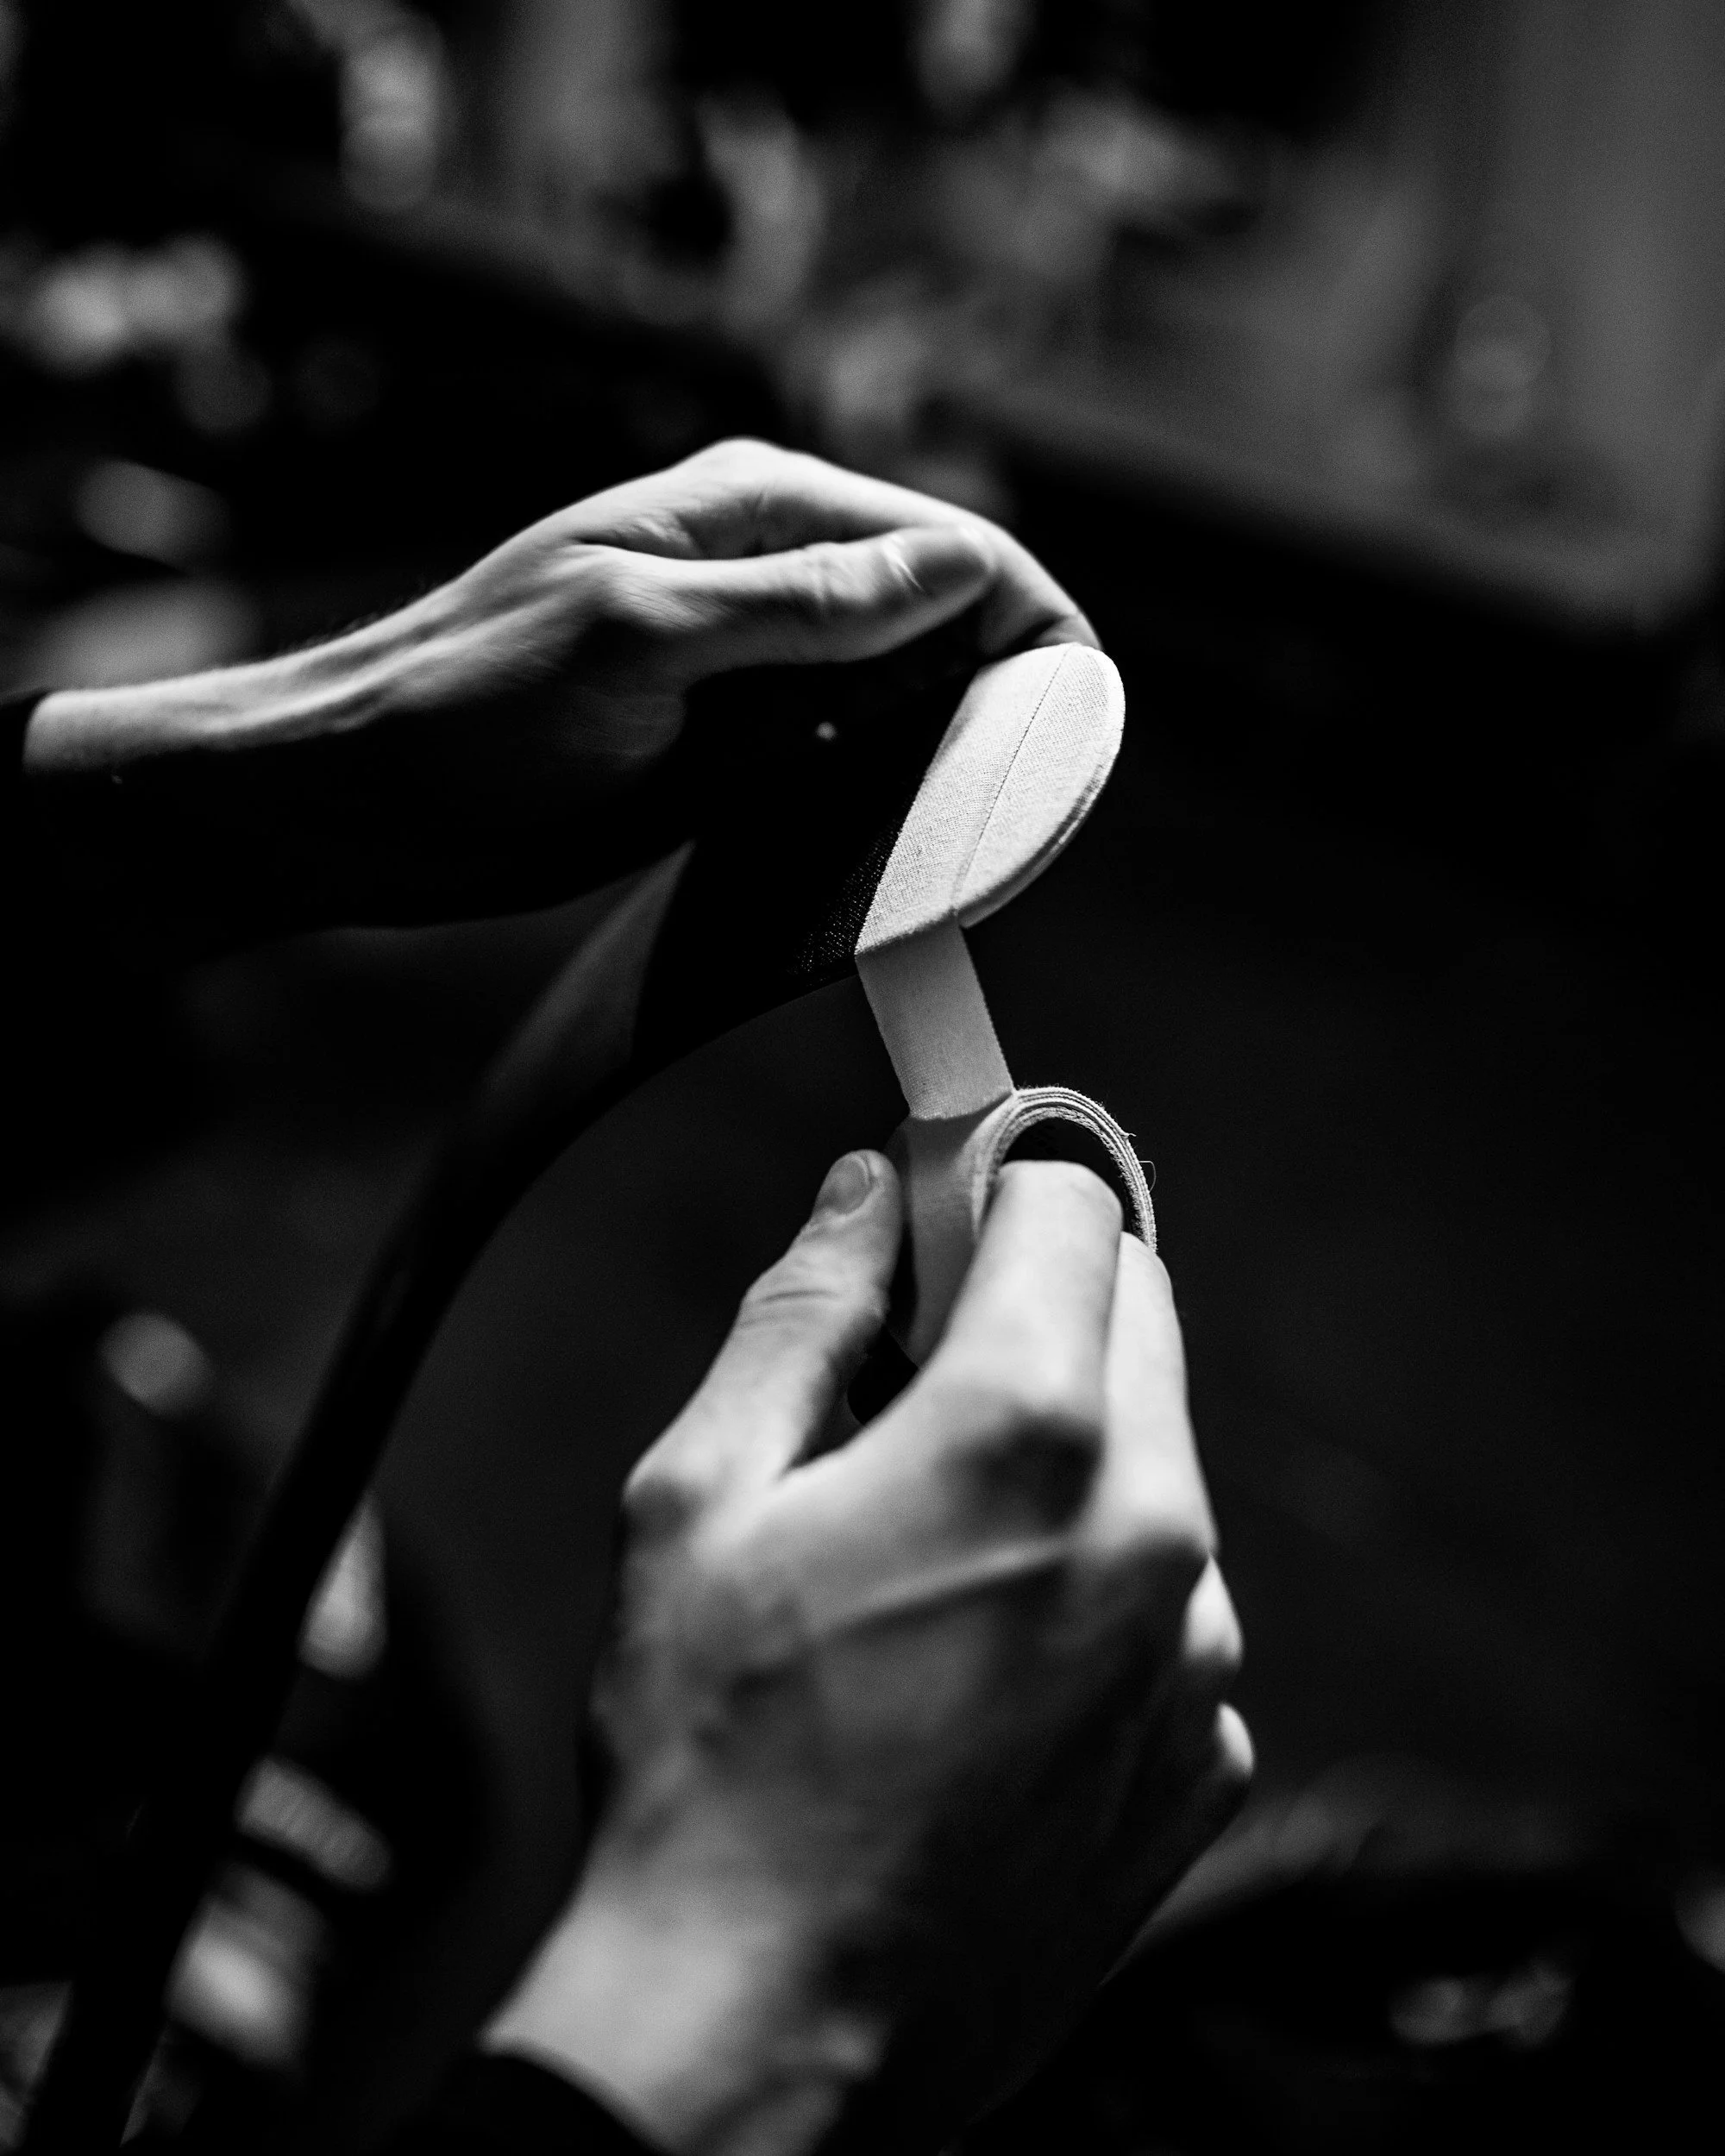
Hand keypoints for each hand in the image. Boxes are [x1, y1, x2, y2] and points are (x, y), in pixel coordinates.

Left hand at [22, 441, 1093, 931]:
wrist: (366, 804)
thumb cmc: (473, 701)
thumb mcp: (644, 637)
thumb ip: (804, 603)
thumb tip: (959, 570)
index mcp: (752, 508)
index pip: (942, 542)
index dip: (1022, 618)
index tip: (1073, 714)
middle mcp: (769, 579)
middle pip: (939, 620)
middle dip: (996, 692)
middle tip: (1025, 793)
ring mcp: (758, 671)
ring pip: (904, 700)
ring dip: (946, 755)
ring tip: (970, 828)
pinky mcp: (739, 754)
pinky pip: (847, 766)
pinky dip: (886, 799)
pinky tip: (897, 845)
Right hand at [487, 1152, 1250, 2155]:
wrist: (761, 2045)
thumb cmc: (706, 1763)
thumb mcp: (698, 1498)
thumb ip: (801, 1315)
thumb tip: (863, 1195)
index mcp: (1027, 1438)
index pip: (1070, 1207)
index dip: (988, 1180)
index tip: (933, 1199)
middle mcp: (1155, 1536)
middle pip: (1135, 1320)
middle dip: (1031, 1306)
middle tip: (905, 1375)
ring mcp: (1195, 1662)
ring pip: (1153, 1468)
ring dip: (1060, 1460)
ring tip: (919, 1560)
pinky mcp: (1198, 1764)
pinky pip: (1167, 1610)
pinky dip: (1091, 1593)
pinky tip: (970, 1676)